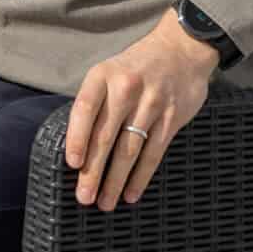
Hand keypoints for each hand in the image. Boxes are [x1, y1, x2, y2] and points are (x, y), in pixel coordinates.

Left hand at [63, 11, 218, 210]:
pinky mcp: (170, 118)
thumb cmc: (135, 67)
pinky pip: (153, 153)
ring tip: (104, 202)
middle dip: (93, 171)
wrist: (180, 49)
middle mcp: (125, 89)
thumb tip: (77, 143)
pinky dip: (140, 177)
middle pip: (105, 136)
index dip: (76, 137)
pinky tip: (131, 193)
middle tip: (84, 197)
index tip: (72, 163)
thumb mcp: (108, 72)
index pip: (84, 109)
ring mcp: (150, 104)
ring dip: (115, 180)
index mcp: (102, 76)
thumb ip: (95, 102)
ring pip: (129, 150)